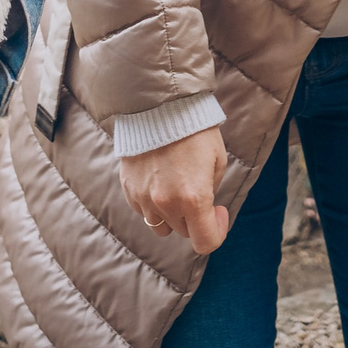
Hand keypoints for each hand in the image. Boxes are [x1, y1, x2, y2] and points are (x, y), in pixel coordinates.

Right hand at [122, 125, 230, 251]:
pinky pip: (143, 210)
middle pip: (183, 231)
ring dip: (172, 214)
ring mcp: (143, 198)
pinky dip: (153, 203)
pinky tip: (160, 178)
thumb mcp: (217, 161)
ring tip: (176, 185)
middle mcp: (166, 204)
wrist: (159, 105)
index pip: (205, 243)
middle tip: (199, 190)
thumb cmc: (195, 130)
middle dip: (194, 217)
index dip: (217, 232)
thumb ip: (211, 191)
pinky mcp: (128, 189)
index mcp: (193, 198)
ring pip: (161, 225)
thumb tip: (204, 207)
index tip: (218, 212)